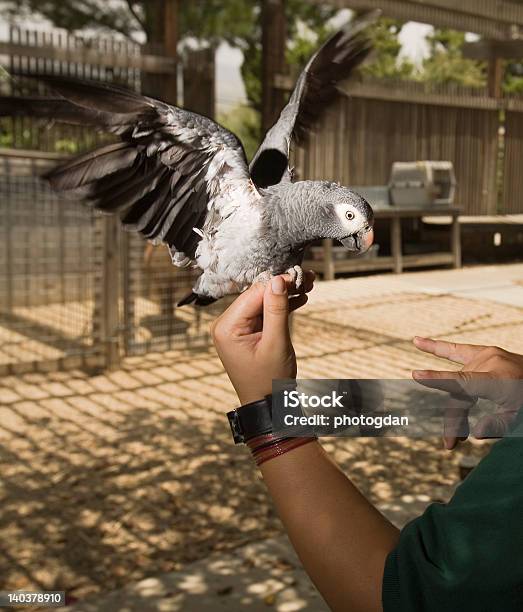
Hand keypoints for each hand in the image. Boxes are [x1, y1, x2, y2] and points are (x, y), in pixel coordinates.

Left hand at [211, 272, 314, 404]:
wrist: (267, 405)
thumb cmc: (268, 381)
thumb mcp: (275, 344)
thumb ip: (276, 310)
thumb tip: (277, 280)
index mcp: (226, 327)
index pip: (253, 294)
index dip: (277, 283)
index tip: (299, 276)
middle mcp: (226, 324)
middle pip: (257, 295)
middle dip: (282, 286)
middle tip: (307, 278)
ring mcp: (236, 327)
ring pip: (263, 302)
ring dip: (284, 294)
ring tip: (307, 285)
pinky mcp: (247, 331)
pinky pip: (264, 312)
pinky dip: (281, 307)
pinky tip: (299, 298)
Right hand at [412, 338, 522, 448]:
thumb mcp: (520, 419)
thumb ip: (497, 426)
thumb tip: (475, 433)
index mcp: (499, 380)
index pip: (463, 382)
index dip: (439, 379)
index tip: (416, 375)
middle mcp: (489, 363)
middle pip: (459, 393)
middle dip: (454, 418)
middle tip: (451, 444)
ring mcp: (486, 355)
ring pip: (458, 384)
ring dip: (456, 405)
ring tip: (454, 435)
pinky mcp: (485, 352)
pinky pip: (456, 350)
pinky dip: (436, 347)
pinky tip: (416, 341)